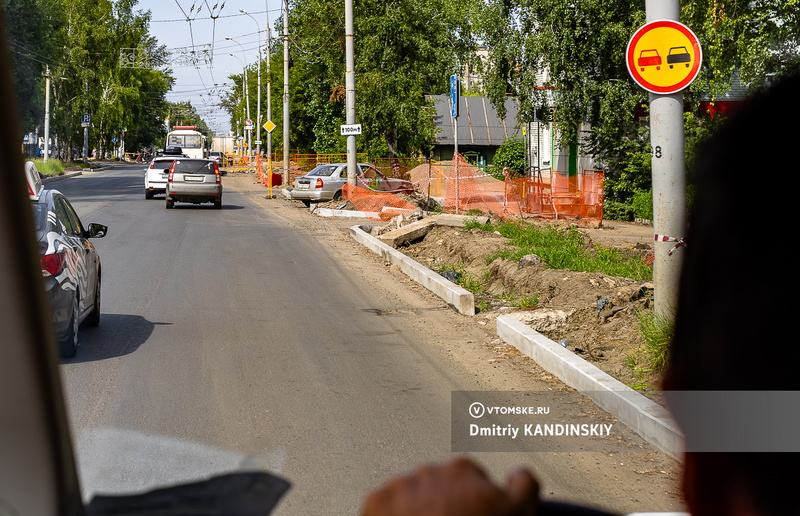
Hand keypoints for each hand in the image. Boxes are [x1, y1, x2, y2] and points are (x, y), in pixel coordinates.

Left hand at [361, 457, 538, 515]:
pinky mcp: (376, 503)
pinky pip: (383, 507)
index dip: (472, 504)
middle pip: (438, 487)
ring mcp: (401, 486)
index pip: (469, 480)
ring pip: (410, 496)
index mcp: (462, 469)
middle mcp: (430, 470)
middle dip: (443, 504)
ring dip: (416, 511)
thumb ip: (524, 484)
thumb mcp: (518, 512)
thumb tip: (518, 473)